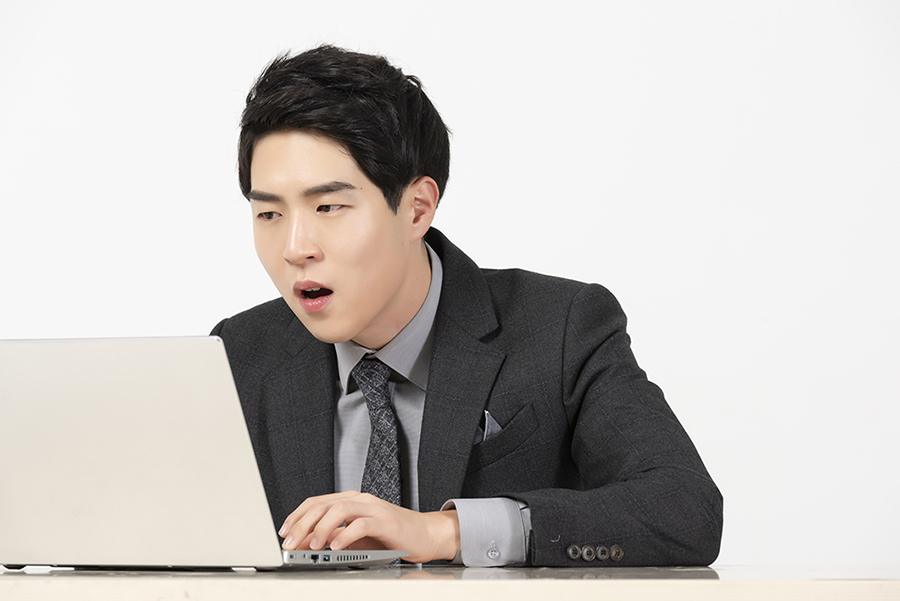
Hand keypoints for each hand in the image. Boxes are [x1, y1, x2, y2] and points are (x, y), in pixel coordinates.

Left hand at [279, 491, 459, 562]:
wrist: (427, 534)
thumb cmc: (392, 536)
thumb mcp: (356, 538)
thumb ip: (333, 538)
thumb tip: (306, 546)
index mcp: (351, 501)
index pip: (316, 502)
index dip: (297, 516)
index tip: (283, 533)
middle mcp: (360, 500)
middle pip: (324, 504)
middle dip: (302, 524)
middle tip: (290, 543)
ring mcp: (374, 508)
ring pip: (340, 509)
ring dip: (322, 528)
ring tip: (312, 546)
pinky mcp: (387, 521)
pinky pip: (362, 524)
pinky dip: (346, 535)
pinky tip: (336, 547)